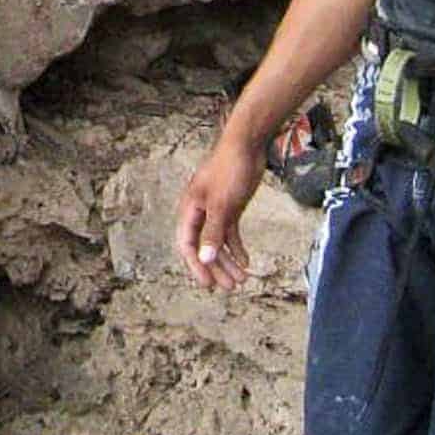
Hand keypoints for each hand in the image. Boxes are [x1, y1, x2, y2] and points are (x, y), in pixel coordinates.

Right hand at [174, 137, 263, 291]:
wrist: (247, 146)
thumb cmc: (230, 170)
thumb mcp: (222, 204)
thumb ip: (213, 232)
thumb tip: (205, 259)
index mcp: (190, 209)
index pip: (187, 244)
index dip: (196, 266)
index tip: (208, 284)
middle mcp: (200, 212)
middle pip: (204, 247)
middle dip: (216, 268)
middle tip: (229, 288)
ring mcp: (215, 210)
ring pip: (218, 242)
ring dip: (228, 261)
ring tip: (242, 280)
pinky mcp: (230, 207)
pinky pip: (230, 233)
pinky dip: (236, 247)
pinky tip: (246, 261)